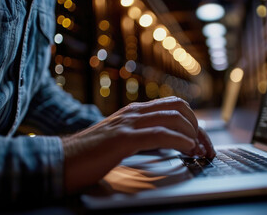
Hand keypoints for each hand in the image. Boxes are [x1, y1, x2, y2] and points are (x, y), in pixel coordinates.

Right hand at [61, 96, 214, 192]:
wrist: (61, 159)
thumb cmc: (91, 154)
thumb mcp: (122, 138)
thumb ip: (141, 134)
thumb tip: (167, 141)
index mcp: (136, 112)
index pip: (174, 106)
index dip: (194, 122)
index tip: (203, 142)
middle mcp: (134, 112)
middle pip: (179, 107)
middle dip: (198, 127)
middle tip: (204, 147)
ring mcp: (128, 123)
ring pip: (172, 117)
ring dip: (192, 134)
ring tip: (198, 150)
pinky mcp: (122, 139)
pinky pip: (158, 134)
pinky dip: (178, 140)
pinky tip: (186, 149)